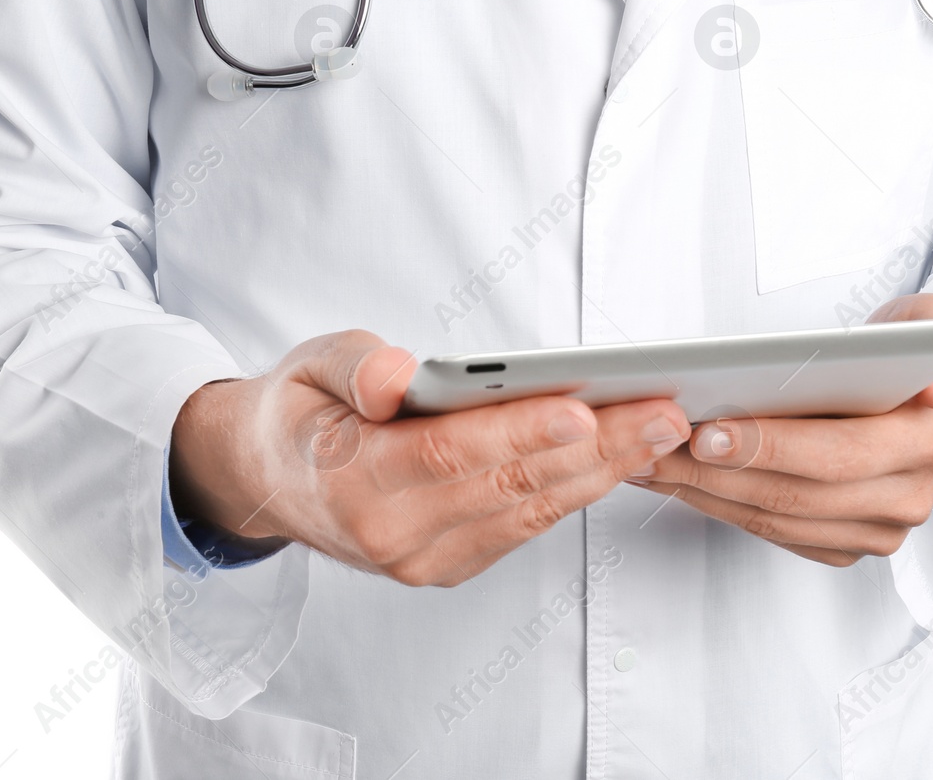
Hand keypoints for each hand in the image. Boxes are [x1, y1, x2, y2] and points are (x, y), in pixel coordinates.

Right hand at [169, 331, 690, 585]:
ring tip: (659, 428)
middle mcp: (391, 534)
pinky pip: (525, 527)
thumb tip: (395, 377)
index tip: (582, 409)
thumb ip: (353, 366)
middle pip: (508, 486)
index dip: (519, 434)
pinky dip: (576, 490)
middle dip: (594, 447)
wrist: (271, 481)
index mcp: (350, 480)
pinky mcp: (452, 565)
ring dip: (603, 470)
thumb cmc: (301, 412)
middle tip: (661, 410)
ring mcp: (424, 560)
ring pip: (530, 511)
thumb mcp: (308, 366)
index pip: (449, 454)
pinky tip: (619, 455)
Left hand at [637, 293, 932, 566]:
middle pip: (797, 494)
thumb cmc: (914, 355)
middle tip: (658, 447)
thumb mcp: (929, 322)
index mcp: (929, 440)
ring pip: (777, 519)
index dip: (771, 446)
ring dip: (706, 493)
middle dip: (718, 472)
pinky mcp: (846, 544)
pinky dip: (721, 506)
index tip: (709, 430)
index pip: (841, 454)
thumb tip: (931, 387)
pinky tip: (679, 478)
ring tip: (650, 460)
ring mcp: (878, 528)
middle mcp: (908, 495)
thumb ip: (931, 331)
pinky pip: (773, 533)